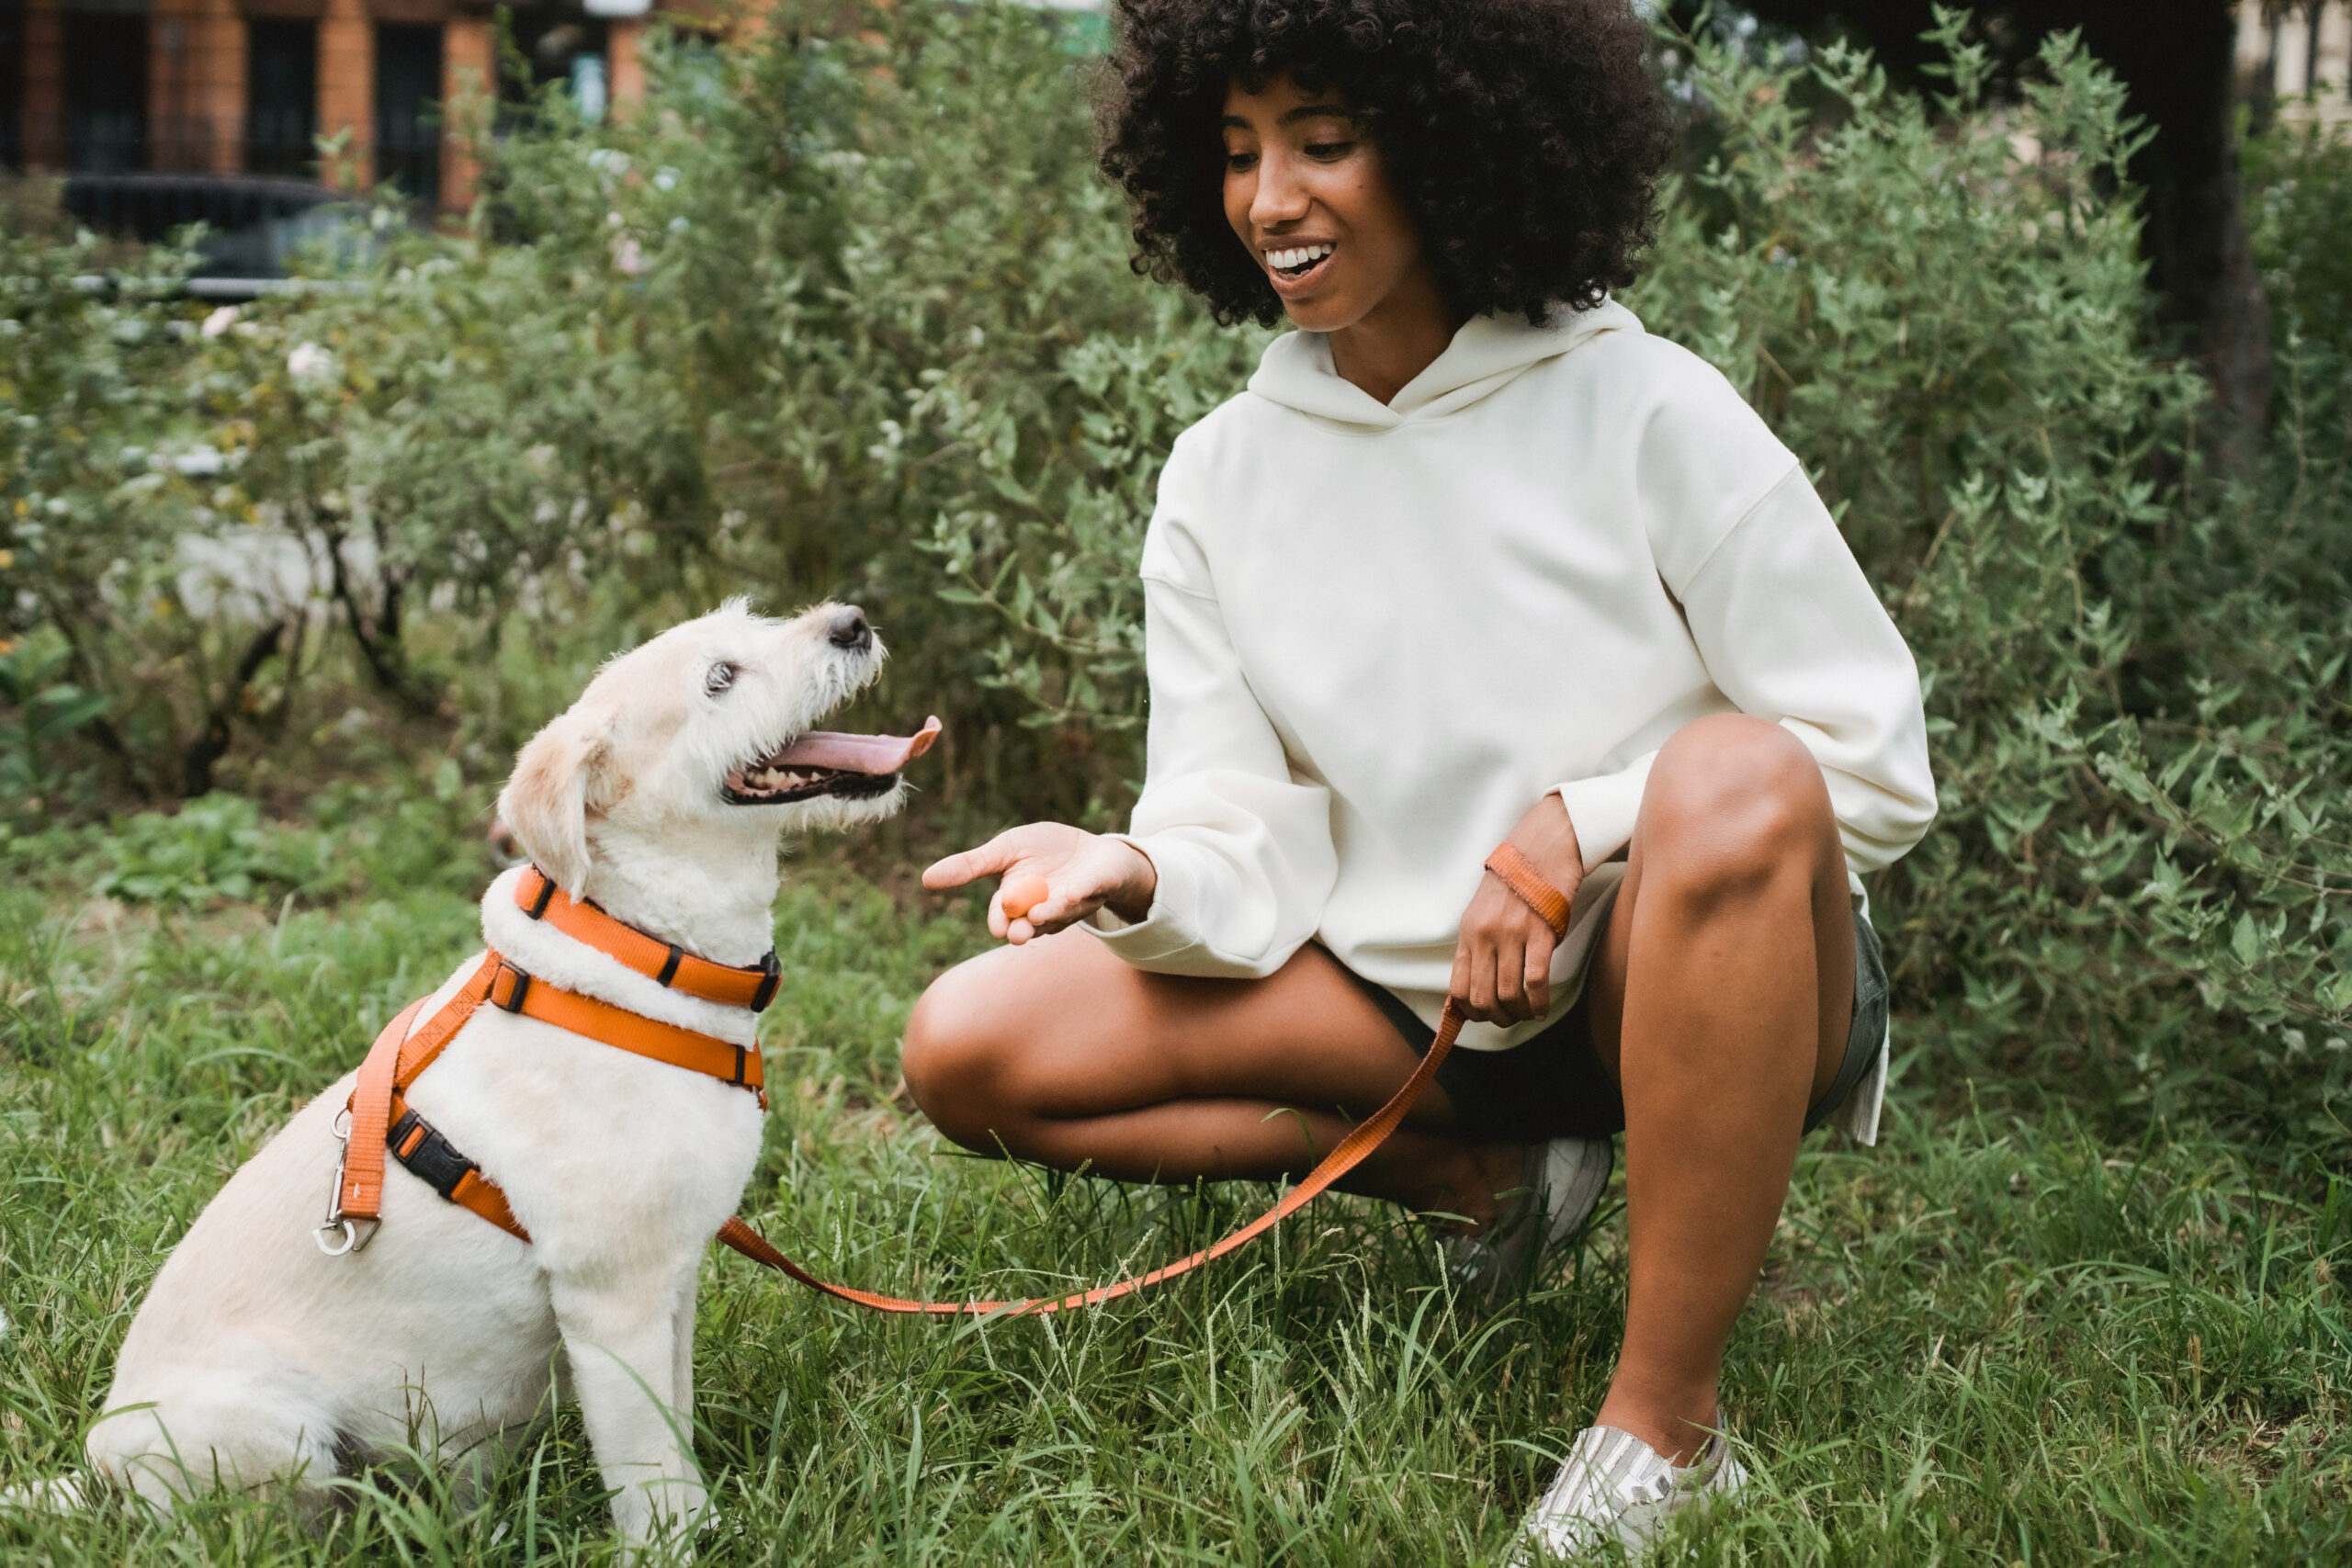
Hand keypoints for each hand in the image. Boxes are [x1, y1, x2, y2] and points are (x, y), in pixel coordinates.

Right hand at [922, 822, 1158, 943]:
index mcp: (1020, 901)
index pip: (1004, 916)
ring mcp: (1074, 903)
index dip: (1000, 921)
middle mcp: (1045, 910)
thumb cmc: (1046, 852)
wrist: (1095, 850)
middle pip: (1031, 926)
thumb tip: (925, 879)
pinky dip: (1083, 892)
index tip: (998, 927)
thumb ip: (971, 865)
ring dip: (1051, 914)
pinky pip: (1091, 891)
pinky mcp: (1100, 887)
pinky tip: (1073, 893)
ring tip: (1039, 914)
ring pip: (1061, 913)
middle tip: (1018, 935)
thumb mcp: (1006, 850)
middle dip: (1024, 930)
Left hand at [1450, 794, 1583, 1023]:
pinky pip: (1535, 982)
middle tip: (1511, 1018)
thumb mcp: (1483, 912)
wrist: (1541, 848)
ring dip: (1520, 1014)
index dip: (1470, 1012)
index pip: (1457, 988)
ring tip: (1529, 1013)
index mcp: (1468, 933)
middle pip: (1482, 998)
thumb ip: (1479, 946)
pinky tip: (1542, 1007)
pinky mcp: (1540, 933)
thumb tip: (1481, 986)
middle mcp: (1485, 936)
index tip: (1486, 1015)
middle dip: (1497, 1018)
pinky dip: (1539, 1003)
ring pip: (1508, 995)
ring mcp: (1512, 934)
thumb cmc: (1515, 883)